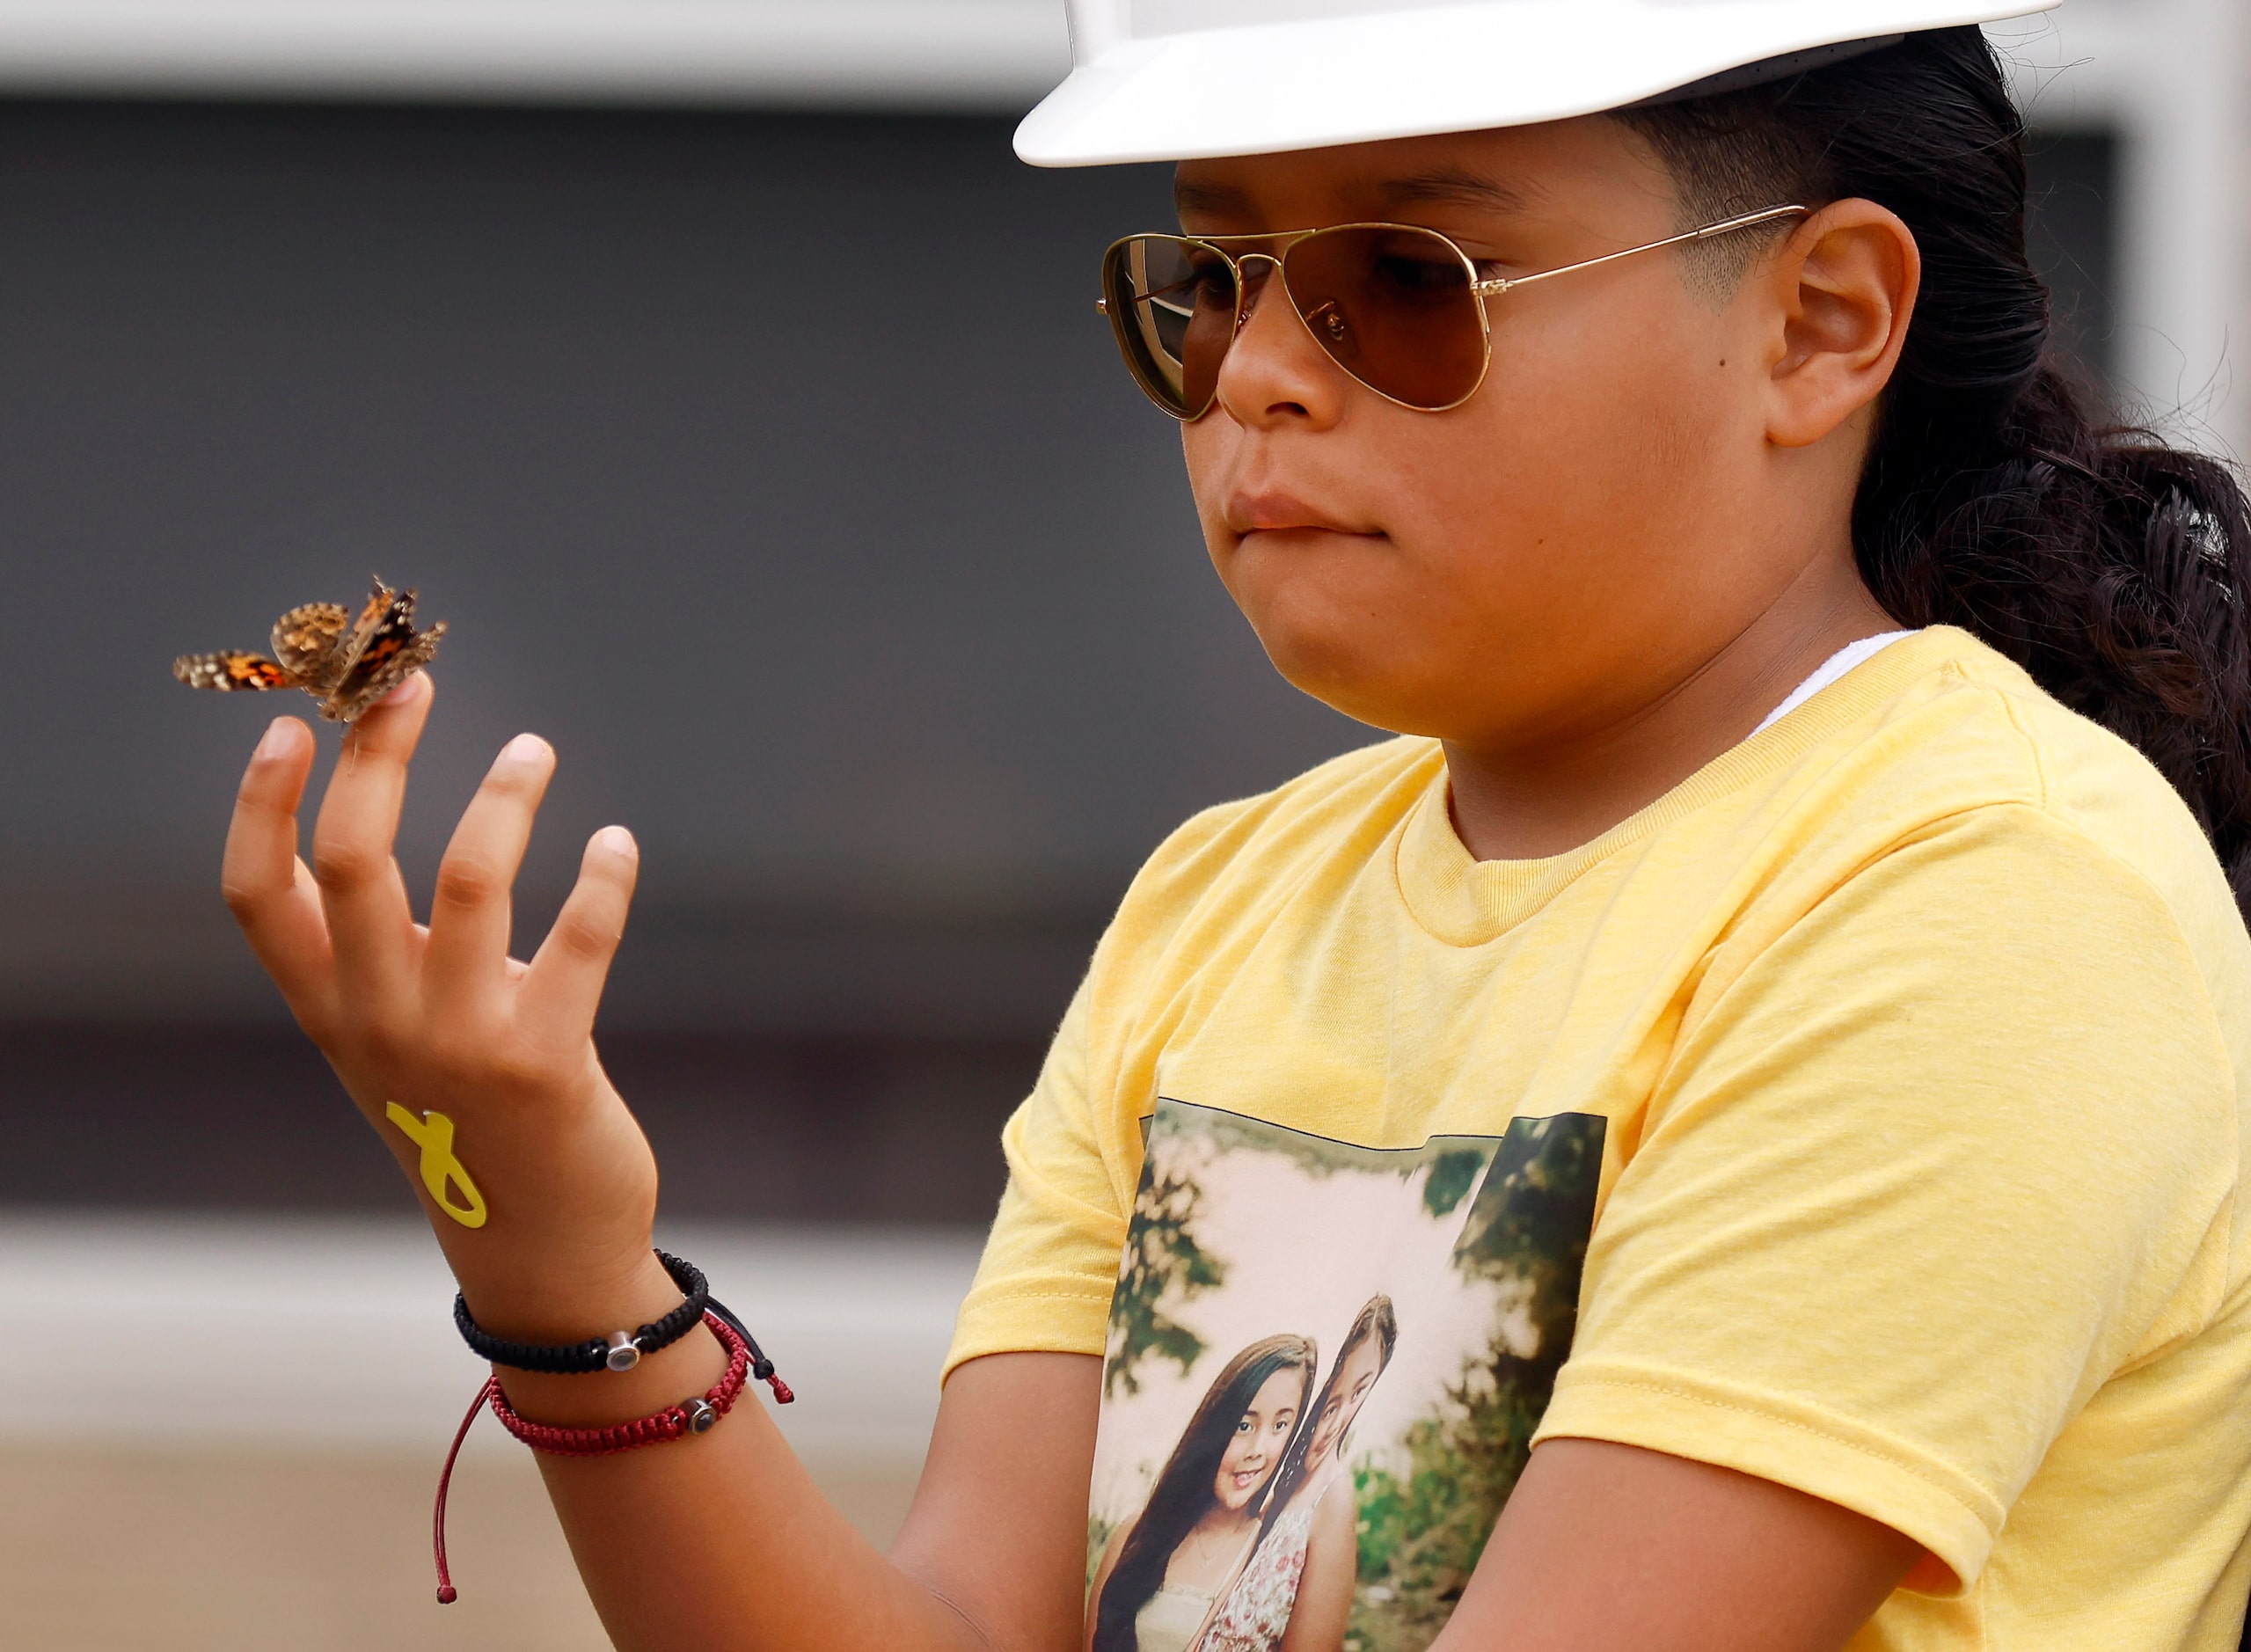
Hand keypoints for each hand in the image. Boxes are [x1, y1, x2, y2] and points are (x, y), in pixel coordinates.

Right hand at [220, 673, 674, 1338]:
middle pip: (351, 857)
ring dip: (505, 796)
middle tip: (417, 687)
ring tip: (535, 750)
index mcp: (330, 1010)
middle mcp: (377, 1022)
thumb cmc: (471, 1117)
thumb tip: (393, 823)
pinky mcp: (545, 1062)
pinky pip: (577, 937)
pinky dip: (602, 876)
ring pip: (469, 877)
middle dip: (379, 756)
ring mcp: (458, 1043)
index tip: (295, 722)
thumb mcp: (397, 1035)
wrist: (539, 1244)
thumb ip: (380, 948)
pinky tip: (614, 845)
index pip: (256, 896)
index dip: (261, 803)